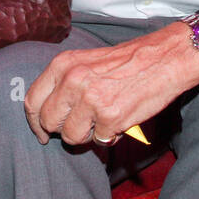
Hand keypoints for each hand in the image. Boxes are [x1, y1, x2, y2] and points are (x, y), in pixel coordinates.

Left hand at [23, 23, 198, 145]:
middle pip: (48, 122)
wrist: (164, 58)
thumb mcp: (86, 61)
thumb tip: (49, 113)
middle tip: (79, 128)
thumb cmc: (127, 61)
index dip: (35, 122)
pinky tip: (120, 120)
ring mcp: (90, 100)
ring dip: (87, 135)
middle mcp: (72, 81)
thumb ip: (65, 82)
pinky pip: (99, 141)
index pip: (33, 101)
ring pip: (71, 136)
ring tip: (103, 121)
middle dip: (61, 131)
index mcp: (63, 65)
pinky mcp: (110, 118)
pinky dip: (109, 136)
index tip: (42, 132)